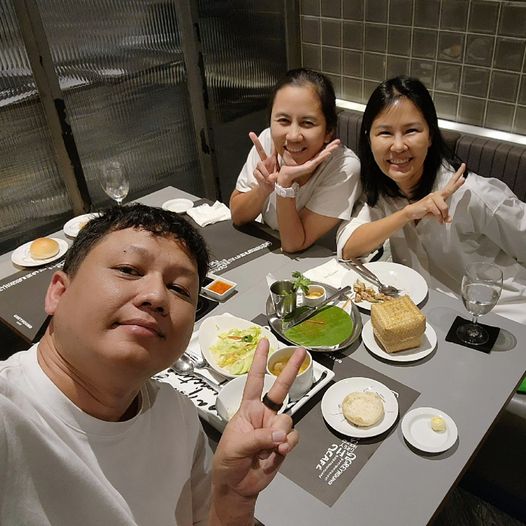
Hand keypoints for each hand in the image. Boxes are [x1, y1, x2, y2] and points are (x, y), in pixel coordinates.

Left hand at [213, 339, 305, 497]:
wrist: (238, 487)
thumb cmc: (229, 462)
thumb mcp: (237, 446)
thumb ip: (259, 438)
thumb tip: (281, 434)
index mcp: (248, 408)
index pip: (255, 380)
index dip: (260, 361)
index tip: (264, 342)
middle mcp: (264, 414)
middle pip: (281, 388)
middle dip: (290, 369)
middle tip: (301, 352)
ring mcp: (275, 428)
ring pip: (288, 418)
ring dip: (282, 432)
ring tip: (272, 447)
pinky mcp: (284, 443)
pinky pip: (293, 436)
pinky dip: (289, 443)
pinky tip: (280, 451)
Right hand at [249, 132, 277, 192]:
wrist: (269, 187)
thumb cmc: (275, 179)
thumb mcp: (279, 175)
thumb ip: (275, 175)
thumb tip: (271, 178)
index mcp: (272, 160)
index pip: (273, 149)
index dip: (272, 142)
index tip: (270, 132)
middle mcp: (265, 161)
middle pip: (260, 150)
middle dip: (255, 141)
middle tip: (251, 133)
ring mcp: (259, 166)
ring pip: (260, 164)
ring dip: (265, 172)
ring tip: (269, 179)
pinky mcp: (255, 171)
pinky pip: (258, 173)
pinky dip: (262, 178)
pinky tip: (265, 180)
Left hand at [279, 139, 340, 185]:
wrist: (286, 176)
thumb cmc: (290, 168)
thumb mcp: (295, 158)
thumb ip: (298, 153)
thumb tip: (296, 146)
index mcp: (311, 159)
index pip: (321, 151)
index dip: (327, 146)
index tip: (333, 140)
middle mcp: (313, 162)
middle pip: (324, 153)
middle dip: (331, 147)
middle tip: (338, 141)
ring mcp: (312, 165)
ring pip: (323, 156)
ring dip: (330, 150)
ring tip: (336, 146)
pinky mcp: (309, 167)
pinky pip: (317, 160)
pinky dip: (323, 156)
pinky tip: (328, 153)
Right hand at [404, 163, 465, 223]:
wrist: (411, 212)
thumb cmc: (425, 210)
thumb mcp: (437, 214)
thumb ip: (444, 216)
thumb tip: (449, 220)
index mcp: (440, 195)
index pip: (450, 184)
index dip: (457, 175)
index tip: (463, 166)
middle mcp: (437, 194)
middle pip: (449, 189)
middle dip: (457, 184)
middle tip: (464, 179)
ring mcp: (432, 198)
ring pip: (444, 207)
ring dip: (444, 215)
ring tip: (442, 220)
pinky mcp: (428, 203)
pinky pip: (438, 212)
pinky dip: (439, 218)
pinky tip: (438, 220)